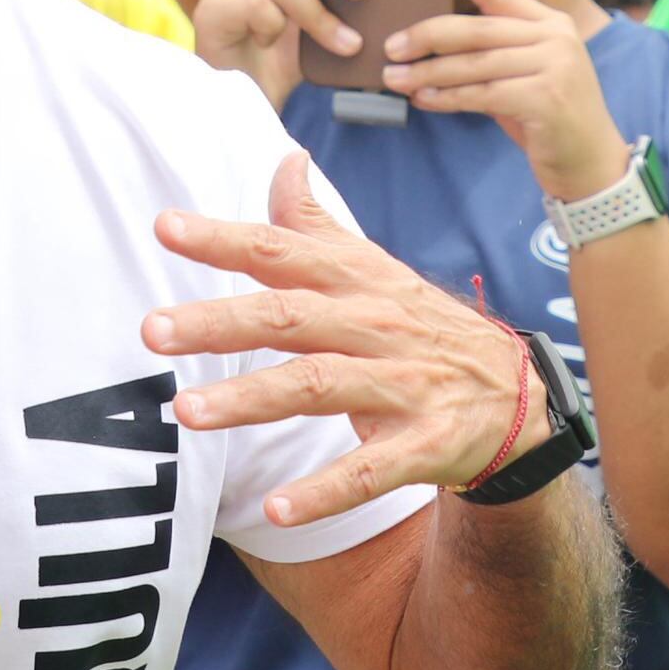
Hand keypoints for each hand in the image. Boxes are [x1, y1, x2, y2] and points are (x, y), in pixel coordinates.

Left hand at [147, 154, 539, 526]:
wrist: (515, 396)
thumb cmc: (420, 328)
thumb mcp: (376, 270)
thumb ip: (318, 225)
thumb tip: (285, 160)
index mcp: (359, 282)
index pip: (284, 251)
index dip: (225, 238)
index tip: (165, 226)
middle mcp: (376, 326)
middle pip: (290, 318)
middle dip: (220, 322)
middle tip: (153, 331)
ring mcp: (402, 385)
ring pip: (317, 387)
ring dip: (251, 399)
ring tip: (188, 412)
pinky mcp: (424, 444)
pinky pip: (369, 471)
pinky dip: (324, 491)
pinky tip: (278, 509)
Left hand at [383, 0, 626, 198]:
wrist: (591, 163)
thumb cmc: (548, 119)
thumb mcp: (526, 77)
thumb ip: (494, 56)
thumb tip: (432, 49)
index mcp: (550, 23)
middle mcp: (555, 37)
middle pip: (477, 30)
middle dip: (427, 37)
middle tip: (391, 47)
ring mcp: (554, 66)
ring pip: (474, 65)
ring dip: (428, 73)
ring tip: (395, 79)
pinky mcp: (545, 98)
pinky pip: (482, 94)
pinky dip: (448, 98)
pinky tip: (424, 100)